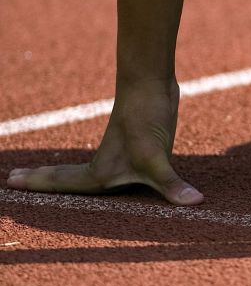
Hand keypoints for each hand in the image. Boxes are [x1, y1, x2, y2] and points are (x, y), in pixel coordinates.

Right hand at [6, 79, 202, 204]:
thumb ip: (170, 184)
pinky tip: (112, 175)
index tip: (10, 181)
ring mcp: (123, 155)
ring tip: (50, 179)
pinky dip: (111, 174)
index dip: (40, 186)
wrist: (152, 82)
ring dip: (71, 177)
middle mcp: (108, 165)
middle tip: (13, 178)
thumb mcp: (157, 156)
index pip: (64, 184)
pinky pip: (122, 169)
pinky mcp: (142, 147)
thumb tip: (196, 203)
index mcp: (101, 172)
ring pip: (92, 173)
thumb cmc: (146, 117)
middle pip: (68, 178)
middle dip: (45, 182)